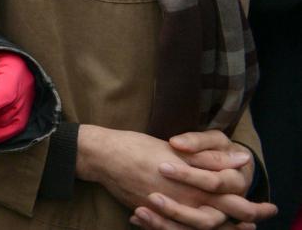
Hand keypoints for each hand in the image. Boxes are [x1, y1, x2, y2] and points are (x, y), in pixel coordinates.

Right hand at [76, 126, 274, 228]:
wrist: (102, 157)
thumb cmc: (137, 147)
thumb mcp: (176, 149)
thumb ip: (209, 158)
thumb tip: (242, 159)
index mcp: (192, 184)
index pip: (231, 198)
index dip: (251, 206)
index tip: (267, 207)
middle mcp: (183, 201)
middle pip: (221, 220)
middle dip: (242, 220)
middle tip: (258, 219)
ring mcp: (168, 211)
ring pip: (201, 227)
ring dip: (223, 228)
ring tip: (240, 228)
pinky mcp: (154, 214)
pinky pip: (176, 228)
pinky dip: (187, 228)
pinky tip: (197, 226)